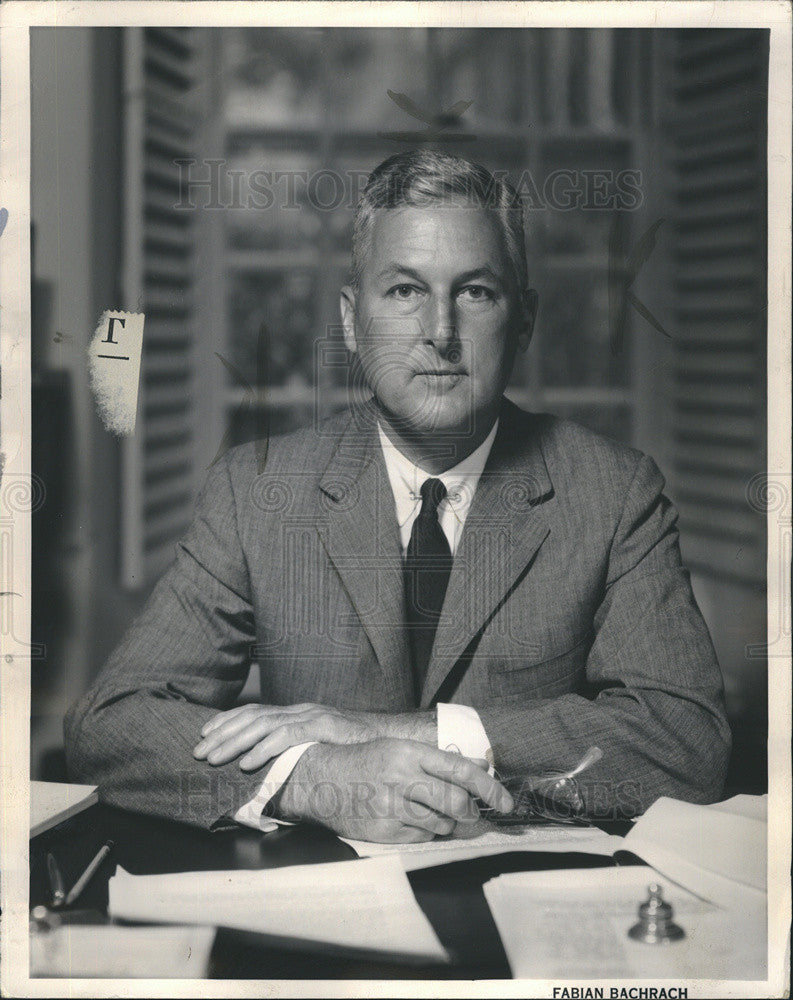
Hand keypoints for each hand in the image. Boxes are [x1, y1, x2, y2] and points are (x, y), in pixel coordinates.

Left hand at [193, 703, 435, 770]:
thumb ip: (300, 750)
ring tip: (214, 759)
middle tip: (198, 751)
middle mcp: (301, 709)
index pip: (254, 711)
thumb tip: (271, 769)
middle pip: (252, 717)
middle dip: (222, 734)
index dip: (227, 721)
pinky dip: (264, 749)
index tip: (204, 735)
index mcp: (297, 712)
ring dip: (235, 742)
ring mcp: (312, 715)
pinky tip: (248, 764)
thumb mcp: (322, 746)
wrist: (393, 738)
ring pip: (263, 725)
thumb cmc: (357, 747)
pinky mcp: (322, 727)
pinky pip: (287, 736)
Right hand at [276, 738, 513, 842]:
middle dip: (470, 811)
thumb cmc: (367, 762)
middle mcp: (401, 778)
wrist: (322, 779)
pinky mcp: (383, 831)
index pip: (460, 770)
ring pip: (441, 824)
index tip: (505, 800)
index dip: (488, 787)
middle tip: (470, 812)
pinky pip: (421, 838)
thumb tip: (481, 766)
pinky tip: (409, 820)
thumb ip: (438, 760)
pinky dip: (424, 832)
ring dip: (445, 822)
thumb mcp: (400, 749)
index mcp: (408, 752)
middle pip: (456, 802)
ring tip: (427, 811)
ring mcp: (390, 806)